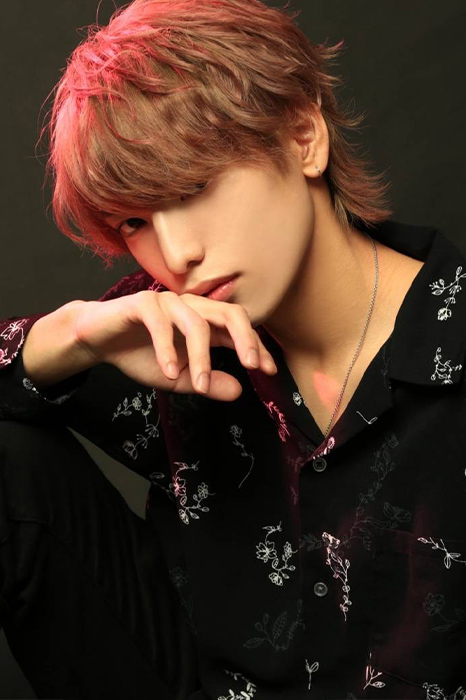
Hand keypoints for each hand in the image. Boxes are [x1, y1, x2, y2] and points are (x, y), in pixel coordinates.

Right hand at [72, 290, 277, 400]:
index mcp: (203, 322)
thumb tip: (238, 391)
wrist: (97, 341)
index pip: (239, 329)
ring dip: (201, 357)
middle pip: (229, 313)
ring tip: (199, 385)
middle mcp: (191, 307)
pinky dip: (167, 348)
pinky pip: (161, 321)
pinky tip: (168, 371)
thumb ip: (207, 382)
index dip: (257, 347)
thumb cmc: (139, 354)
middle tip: (252, 366)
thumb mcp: (178, 377)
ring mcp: (167, 302)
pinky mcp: (142, 303)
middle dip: (246, 338)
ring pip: (195, 323)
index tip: (270, 370)